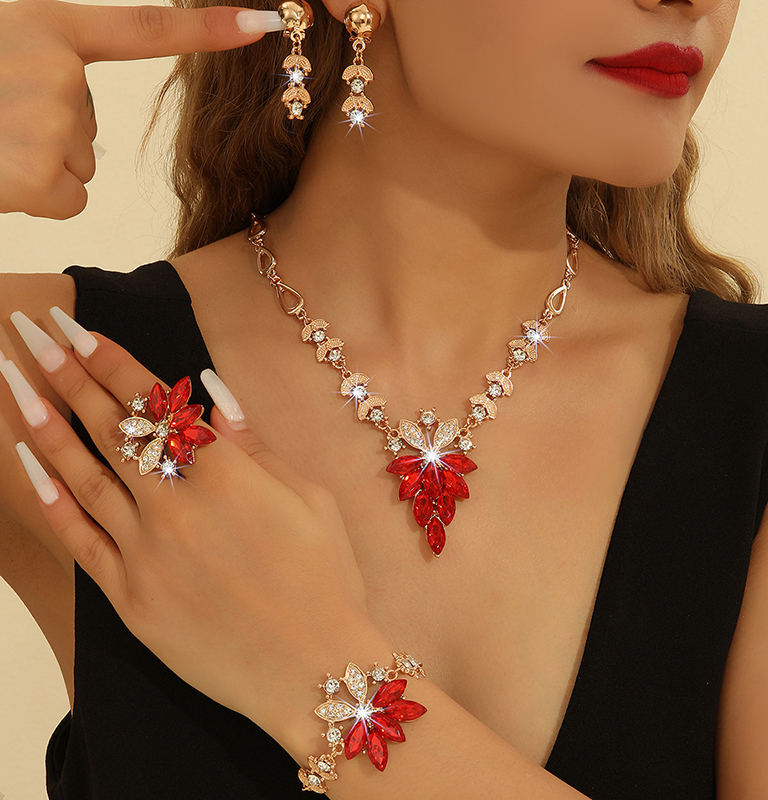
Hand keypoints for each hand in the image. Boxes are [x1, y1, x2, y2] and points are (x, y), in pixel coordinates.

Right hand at [0, 0, 273, 219]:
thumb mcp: (2, 50)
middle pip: (88, 123)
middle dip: (43, 127)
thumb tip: (69, 90)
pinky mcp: (39, 175)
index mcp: (45, 25)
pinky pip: (71, 197)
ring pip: (79, 161)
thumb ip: (42, 57)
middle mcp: (57, 70)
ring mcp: (50, 123)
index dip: (205, 27)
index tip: (264, 21)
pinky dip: (36, 195)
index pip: (142, 27)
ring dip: (36, 162)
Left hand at [2, 310, 376, 737]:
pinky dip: (51, 499)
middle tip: (31, 334)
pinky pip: (79, 540)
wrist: (314, 668)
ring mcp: (147, 553)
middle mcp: (177, 505)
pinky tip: (28, 464)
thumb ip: (255, 444)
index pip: (155, 402)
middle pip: (111, 427)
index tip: (76, 329)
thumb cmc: (326, 578)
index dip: (111, 360)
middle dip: (66, 374)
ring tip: (14, 384)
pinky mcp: (130, 599)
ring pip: (83, 475)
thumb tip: (212, 393)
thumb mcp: (309, 498)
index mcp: (227, 473)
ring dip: (46, 425)